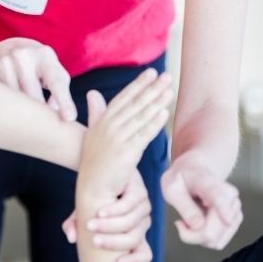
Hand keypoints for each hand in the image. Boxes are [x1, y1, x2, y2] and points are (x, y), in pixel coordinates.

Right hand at [0, 38, 76, 120]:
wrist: (6, 48)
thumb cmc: (38, 67)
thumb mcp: (53, 72)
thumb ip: (60, 91)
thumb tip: (54, 112)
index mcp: (44, 55)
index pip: (56, 82)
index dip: (64, 100)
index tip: (69, 118)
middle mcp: (22, 54)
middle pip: (33, 95)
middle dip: (38, 111)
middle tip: (40, 122)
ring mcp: (2, 60)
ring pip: (14, 99)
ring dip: (20, 108)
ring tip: (21, 107)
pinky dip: (4, 103)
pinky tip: (6, 101)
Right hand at [62, 169, 152, 261]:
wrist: (97, 169)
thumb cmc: (91, 196)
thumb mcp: (81, 214)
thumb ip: (74, 225)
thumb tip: (71, 238)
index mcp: (134, 233)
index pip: (145, 255)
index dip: (134, 261)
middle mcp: (141, 222)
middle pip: (134, 240)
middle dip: (113, 243)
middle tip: (93, 241)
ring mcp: (142, 207)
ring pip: (130, 223)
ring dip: (109, 226)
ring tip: (89, 225)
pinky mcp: (139, 191)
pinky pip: (128, 205)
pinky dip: (113, 211)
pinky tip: (99, 211)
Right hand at [79, 68, 173, 198]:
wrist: (93, 189)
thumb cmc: (95, 163)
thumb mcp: (93, 134)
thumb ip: (96, 113)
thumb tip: (92, 93)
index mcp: (102, 122)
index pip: (122, 98)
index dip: (137, 85)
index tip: (151, 72)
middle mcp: (108, 127)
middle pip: (134, 104)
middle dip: (151, 89)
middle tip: (166, 76)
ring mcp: (116, 140)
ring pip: (140, 117)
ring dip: (156, 103)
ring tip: (169, 91)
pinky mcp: (125, 154)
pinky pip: (143, 135)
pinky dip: (154, 124)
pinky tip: (164, 113)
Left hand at [161, 154, 242, 249]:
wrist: (193, 173)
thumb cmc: (180, 180)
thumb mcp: (171, 188)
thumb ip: (184, 206)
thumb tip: (198, 226)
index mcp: (207, 182)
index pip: (217, 196)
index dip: (223, 208)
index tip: (227, 219)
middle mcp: (228, 196)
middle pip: (214, 228)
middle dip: (192, 235)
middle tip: (178, 223)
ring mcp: (234, 209)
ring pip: (216, 239)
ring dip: (197, 237)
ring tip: (188, 219)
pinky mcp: (235, 221)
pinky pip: (218, 242)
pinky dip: (203, 239)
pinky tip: (197, 223)